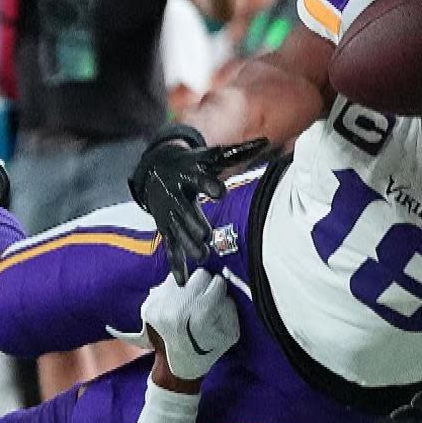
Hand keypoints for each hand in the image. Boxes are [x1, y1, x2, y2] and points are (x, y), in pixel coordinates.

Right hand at [129, 125, 267, 283]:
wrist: (156, 170)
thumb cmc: (192, 164)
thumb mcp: (210, 156)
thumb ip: (238, 152)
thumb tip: (265, 141)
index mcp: (189, 175)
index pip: (199, 180)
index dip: (209, 185)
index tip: (219, 192)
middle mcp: (177, 195)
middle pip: (186, 211)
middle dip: (194, 222)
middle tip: (206, 234)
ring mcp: (170, 215)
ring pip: (179, 232)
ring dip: (189, 245)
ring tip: (203, 256)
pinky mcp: (166, 229)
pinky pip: (171, 248)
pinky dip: (177, 265)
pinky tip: (183, 281)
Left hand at [141, 269, 240, 382]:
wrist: (175, 368)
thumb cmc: (206, 352)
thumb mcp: (230, 335)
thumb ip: (231, 308)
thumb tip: (223, 289)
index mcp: (199, 316)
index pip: (217, 283)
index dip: (219, 290)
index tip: (216, 299)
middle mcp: (177, 307)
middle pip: (199, 275)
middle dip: (204, 285)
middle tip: (202, 300)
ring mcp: (160, 305)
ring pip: (181, 276)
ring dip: (187, 287)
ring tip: (187, 303)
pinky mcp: (148, 305)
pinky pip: (166, 284)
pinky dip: (173, 292)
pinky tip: (175, 307)